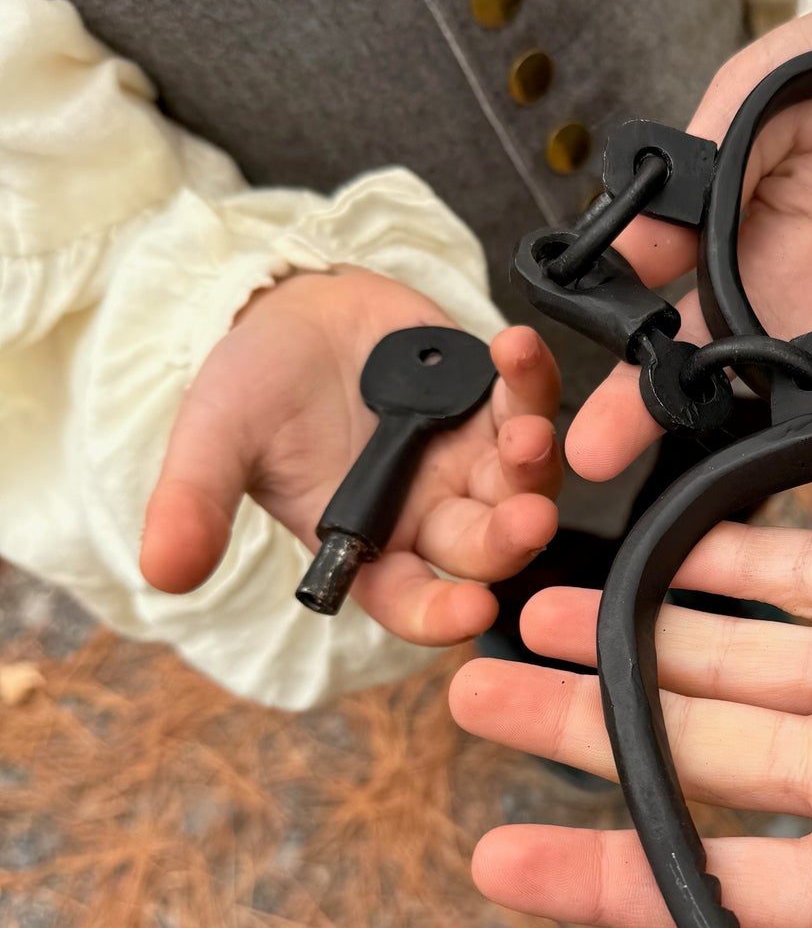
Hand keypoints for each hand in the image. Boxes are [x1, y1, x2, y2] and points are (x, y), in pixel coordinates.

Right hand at [141, 269, 561, 644]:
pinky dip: (530, 379)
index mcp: (370, 545)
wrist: (289, 312)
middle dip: (510, 538)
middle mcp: (430, 513)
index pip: (413, 601)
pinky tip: (516, 348)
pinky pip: (527, 400)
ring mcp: (469, 459)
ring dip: (533, 464)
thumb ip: (195, 503)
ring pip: (523, 481)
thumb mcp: (216, 440)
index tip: (468, 611)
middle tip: (528, 519)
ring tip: (524, 433)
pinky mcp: (493, 402)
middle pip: (485, 547)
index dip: (442, 615)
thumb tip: (162, 572)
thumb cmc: (253, 388)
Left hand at [454, 524, 811, 927]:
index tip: (493, 861)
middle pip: (687, 748)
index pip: (712, 888)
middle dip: (573, 724)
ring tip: (528, 615)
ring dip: (629, 628)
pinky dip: (734, 549)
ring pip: (726, 646)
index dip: (599, 877)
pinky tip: (662, 546)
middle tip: (469, 695)